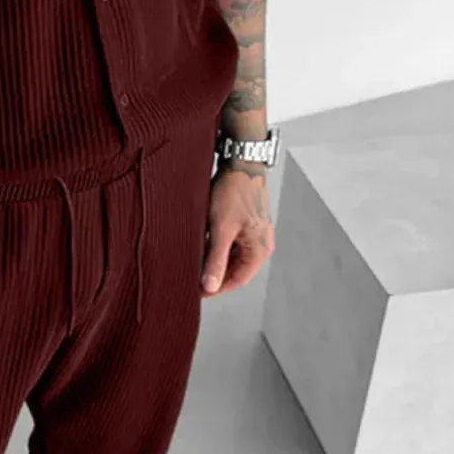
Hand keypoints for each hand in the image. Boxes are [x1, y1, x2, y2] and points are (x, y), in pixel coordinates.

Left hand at [200, 166, 274, 297]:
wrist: (240, 161)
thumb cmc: (234, 192)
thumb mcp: (222, 228)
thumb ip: (216, 259)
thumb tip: (210, 286)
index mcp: (259, 250)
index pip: (237, 280)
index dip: (217, 288)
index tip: (197, 291)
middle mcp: (260, 244)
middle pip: (235, 268)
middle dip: (215, 274)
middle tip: (192, 277)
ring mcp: (254, 233)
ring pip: (232, 255)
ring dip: (215, 259)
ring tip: (194, 260)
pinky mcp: (246, 222)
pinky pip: (232, 242)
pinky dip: (218, 245)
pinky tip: (202, 242)